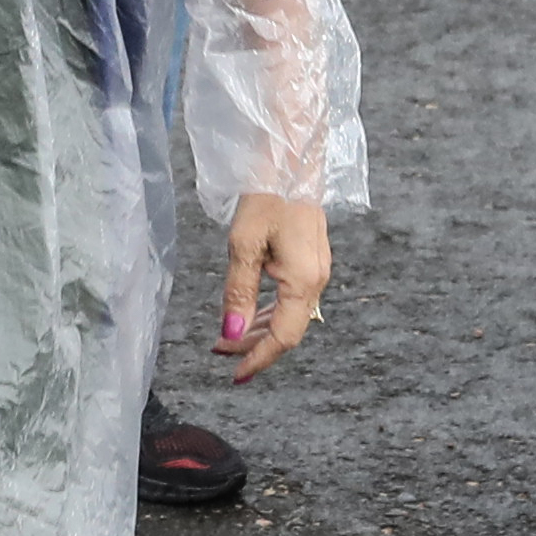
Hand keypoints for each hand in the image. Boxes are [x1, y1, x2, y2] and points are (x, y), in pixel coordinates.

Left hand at [218, 192, 331, 379]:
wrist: (292, 160)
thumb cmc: (266, 197)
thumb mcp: (243, 245)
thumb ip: (238, 292)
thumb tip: (231, 335)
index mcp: (302, 281)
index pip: (283, 337)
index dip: (259, 359)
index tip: (235, 375)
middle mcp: (316, 280)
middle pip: (288, 330)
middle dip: (254, 346)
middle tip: (219, 352)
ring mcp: (317, 270)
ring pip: (290, 316)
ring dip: (259, 330)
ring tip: (228, 337)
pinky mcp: (311, 259)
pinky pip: (292, 299)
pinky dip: (269, 312)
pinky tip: (249, 312)